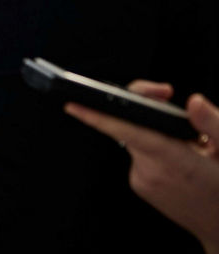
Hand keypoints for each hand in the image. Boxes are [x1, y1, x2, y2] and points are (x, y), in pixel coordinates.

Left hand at [66, 84, 218, 251]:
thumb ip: (212, 123)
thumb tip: (193, 101)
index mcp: (175, 161)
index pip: (129, 132)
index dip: (100, 116)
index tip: (74, 105)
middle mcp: (151, 172)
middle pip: (130, 127)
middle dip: (143, 109)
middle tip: (164, 94)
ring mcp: (142, 181)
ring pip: (137, 141)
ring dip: (154, 133)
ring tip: (187, 143)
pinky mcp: (139, 185)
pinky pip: (140, 156)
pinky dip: (153, 149)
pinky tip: (177, 158)